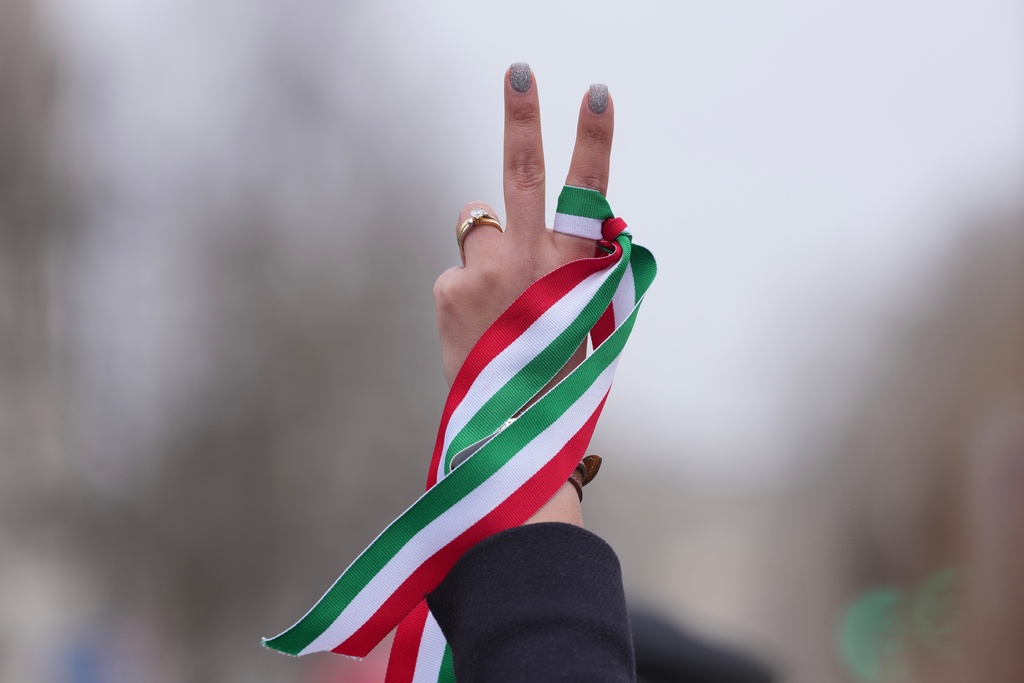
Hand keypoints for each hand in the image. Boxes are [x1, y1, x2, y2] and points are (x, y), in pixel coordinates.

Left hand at [433, 64, 613, 387]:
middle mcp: (534, 261)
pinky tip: (478, 325)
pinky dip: (467, 289)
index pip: (590, 191)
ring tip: (500, 303)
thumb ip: (574, 264)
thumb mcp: (587, 313)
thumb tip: (547, 225)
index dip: (594, 139)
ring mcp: (488, 272)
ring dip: (488, 250)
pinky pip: (460, 267)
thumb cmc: (558, 368)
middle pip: (523, 172)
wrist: (513, 426)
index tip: (596, 94)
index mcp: (577, 265)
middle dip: (522, 116)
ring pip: (481, 225)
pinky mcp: (451, 287)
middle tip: (518, 70)